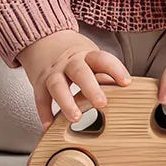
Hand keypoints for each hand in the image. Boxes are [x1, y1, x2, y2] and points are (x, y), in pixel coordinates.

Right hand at [17, 29, 131, 129]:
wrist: (44, 39)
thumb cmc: (73, 53)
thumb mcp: (90, 56)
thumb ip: (102, 73)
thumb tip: (122, 90)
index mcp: (87, 54)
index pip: (103, 59)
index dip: (115, 70)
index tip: (126, 82)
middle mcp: (69, 62)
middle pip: (80, 72)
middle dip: (91, 89)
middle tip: (102, 104)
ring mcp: (53, 72)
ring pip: (58, 86)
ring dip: (67, 103)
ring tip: (76, 118)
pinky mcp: (39, 83)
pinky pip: (40, 98)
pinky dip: (44, 113)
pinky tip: (50, 125)